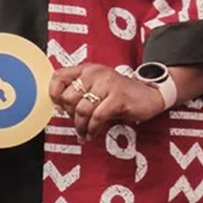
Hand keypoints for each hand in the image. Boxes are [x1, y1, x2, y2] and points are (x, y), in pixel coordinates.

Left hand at [49, 61, 164, 137]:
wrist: (149, 96)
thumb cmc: (118, 95)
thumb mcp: (96, 90)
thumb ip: (78, 94)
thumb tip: (57, 108)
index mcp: (86, 69)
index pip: (58, 76)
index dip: (54, 94)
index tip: (59, 107)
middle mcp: (95, 73)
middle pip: (68, 97)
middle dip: (70, 114)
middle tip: (77, 121)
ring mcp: (108, 84)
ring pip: (81, 109)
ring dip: (80, 126)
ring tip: (83, 132)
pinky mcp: (118, 97)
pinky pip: (97, 116)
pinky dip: (92, 129)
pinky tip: (92, 133)